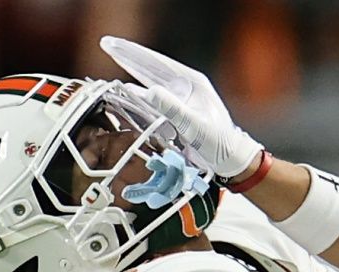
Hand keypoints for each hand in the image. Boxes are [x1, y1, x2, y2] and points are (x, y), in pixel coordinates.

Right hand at [101, 36, 263, 178]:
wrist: (230, 160)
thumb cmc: (220, 144)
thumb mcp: (196, 126)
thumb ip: (174, 109)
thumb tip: (150, 92)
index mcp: (193, 84)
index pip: (158, 63)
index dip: (135, 53)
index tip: (115, 45)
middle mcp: (186, 87)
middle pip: (152, 68)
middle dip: (130, 57)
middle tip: (107, 45)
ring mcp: (182, 99)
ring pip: (152, 82)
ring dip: (133, 75)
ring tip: (115, 65)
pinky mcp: (179, 112)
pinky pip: (155, 100)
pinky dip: (140, 96)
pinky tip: (128, 93)